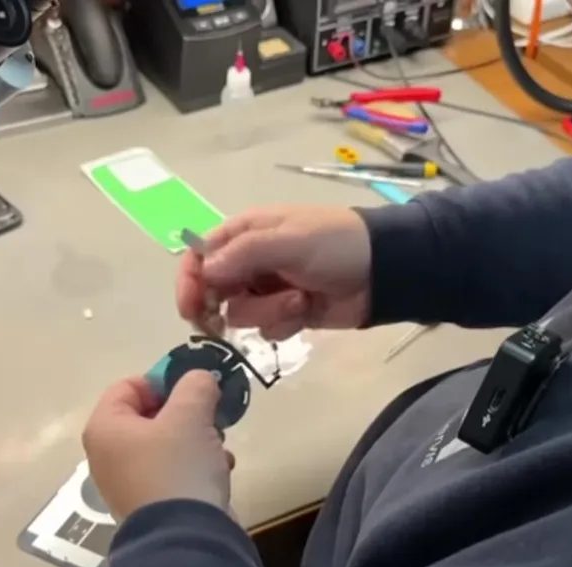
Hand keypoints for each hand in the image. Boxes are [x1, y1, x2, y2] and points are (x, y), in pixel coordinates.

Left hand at [82, 371, 234, 520]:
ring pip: (166, 443)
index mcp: (105, 428)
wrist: (185, 540)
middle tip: (211, 415)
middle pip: (149, 415)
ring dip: (197, 438)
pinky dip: (197, 465)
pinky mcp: (152, 503)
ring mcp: (129, 482)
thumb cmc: (177, 468)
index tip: (194, 388)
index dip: (163, 380)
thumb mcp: (190, 415)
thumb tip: (200, 379)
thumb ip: (196, 385)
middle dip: (186, 412)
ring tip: (218, 446)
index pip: (129, 385)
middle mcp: (108, 454)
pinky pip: (173, 471)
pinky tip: (219, 470)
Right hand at [176, 205, 371, 339]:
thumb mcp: (289, 240)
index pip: (199, 256)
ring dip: (268, 312)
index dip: (189, 281)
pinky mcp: (286, 313)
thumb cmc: (335, 244)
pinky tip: (306, 310)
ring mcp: (267, 289)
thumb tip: (205, 272)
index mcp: (245, 233)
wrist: (383, 271)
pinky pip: (267, 328)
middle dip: (223, 307)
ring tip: (299, 299)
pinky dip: (284, 323)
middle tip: (222, 324)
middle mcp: (250, 261)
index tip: (191, 307)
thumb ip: (244, 254)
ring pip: (241, 314)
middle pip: (213, 291)